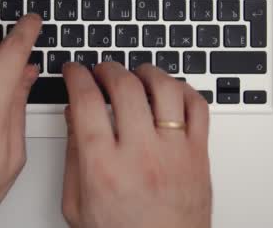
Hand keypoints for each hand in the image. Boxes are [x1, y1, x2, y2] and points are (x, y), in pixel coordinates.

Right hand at [61, 62, 211, 227]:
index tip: (74, 71)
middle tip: (101, 71)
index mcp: (104, 167)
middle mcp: (141, 155)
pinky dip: (183, 89)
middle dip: (108, 68)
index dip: (77, 76)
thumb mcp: (77, 205)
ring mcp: (174, 152)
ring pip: (165, 88)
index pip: (86, 101)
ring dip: (146, 71)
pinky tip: (169, 91)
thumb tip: (72, 116)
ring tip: (136, 74)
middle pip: (124, 86)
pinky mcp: (199, 154)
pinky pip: (198, 106)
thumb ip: (72, 156)